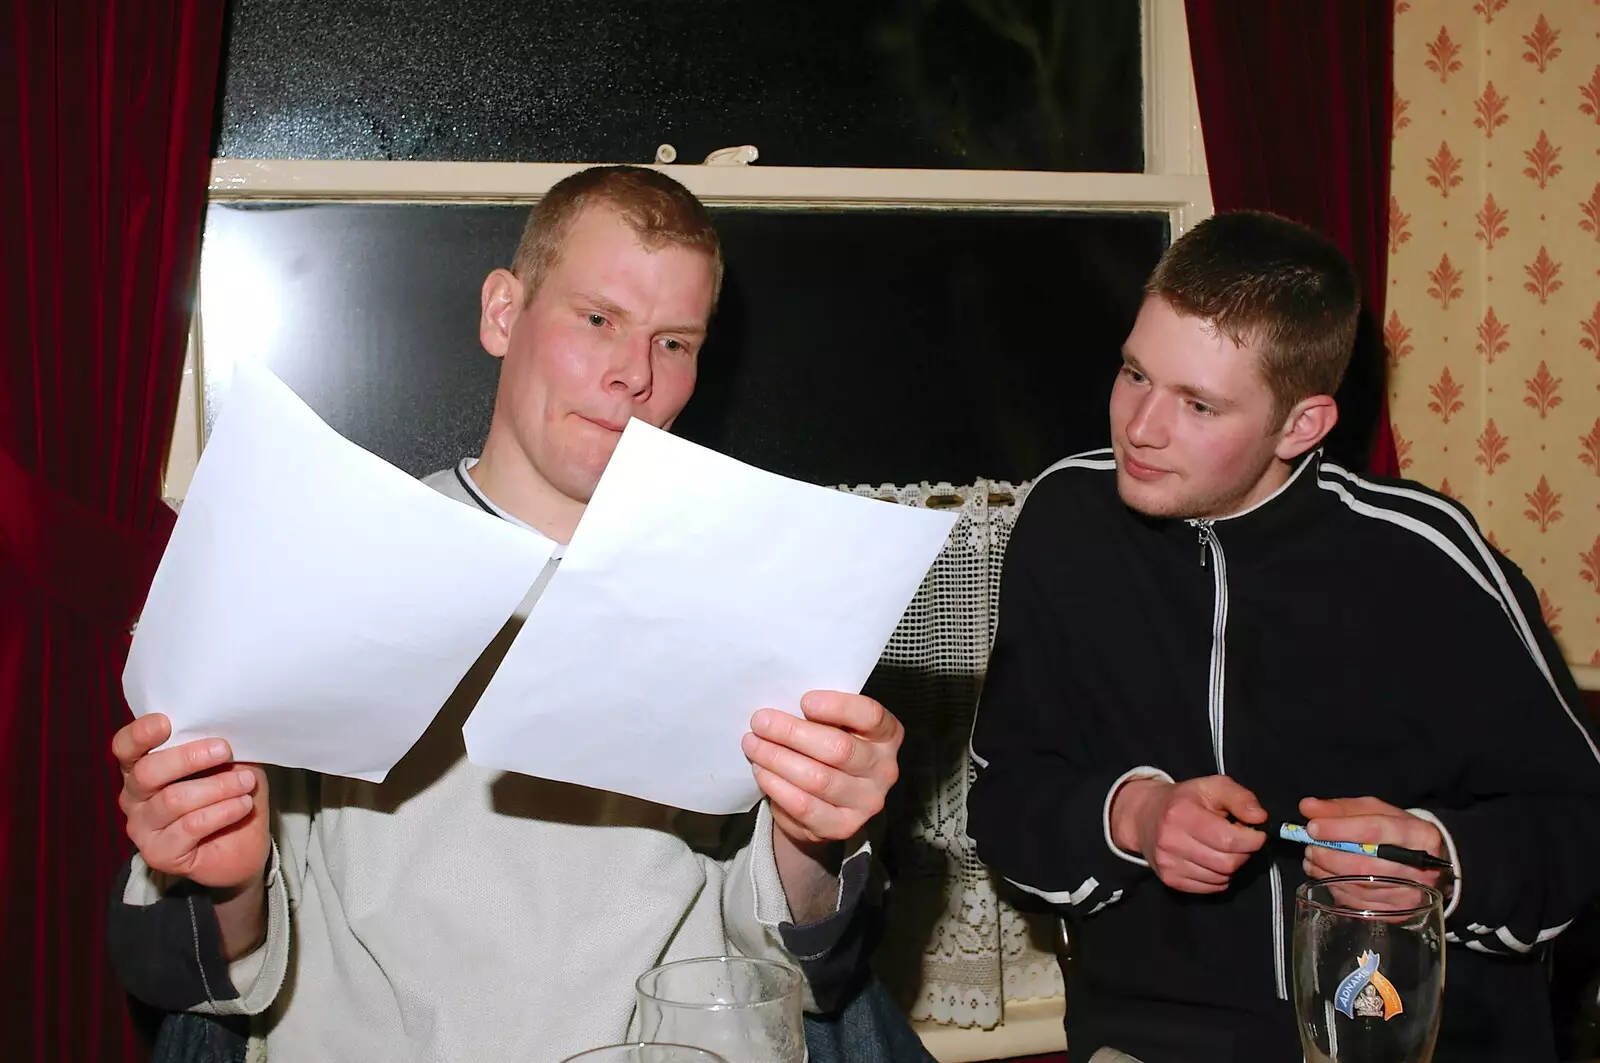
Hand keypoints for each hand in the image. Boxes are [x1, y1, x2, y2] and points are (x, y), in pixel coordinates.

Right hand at [113, 713, 269, 890]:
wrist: (243, 846)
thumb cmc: (229, 794)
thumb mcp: (227, 762)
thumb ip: (214, 746)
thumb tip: (223, 726)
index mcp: (142, 767)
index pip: (125, 747)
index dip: (140, 734)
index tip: (166, 723)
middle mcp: (134, 797)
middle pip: (147, 772)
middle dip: (189, 757)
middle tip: (224, 750)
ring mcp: (141, 828)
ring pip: (173, 800)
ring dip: (218, 786)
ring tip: (246, 782)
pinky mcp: (158, 853)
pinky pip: (190, 826)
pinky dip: (222, 812)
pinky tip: (243, 805)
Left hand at [741, 691, 901, 847]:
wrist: (825, 800)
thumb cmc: (826, 748)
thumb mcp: (833, 725)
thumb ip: (819, 714)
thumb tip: (781, 706)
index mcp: (887, 734)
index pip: (870, 715)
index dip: (838, 706)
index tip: (805, 701)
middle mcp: (884, 769)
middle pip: (838, 748)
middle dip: (792, 733)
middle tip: (760, 721)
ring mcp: (867, 801)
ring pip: (818, 778)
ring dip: (778, 759)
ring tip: (753, 745)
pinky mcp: (843, 826)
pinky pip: (804, 806)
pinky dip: (777, 786)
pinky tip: (761, 771)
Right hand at [1111, 775, 1267, 893]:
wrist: (1145, 815)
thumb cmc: (1184, 799)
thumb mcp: (1212, 786)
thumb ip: (1240, 798)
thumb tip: (1260, 818)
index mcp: (1181, 814)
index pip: (1229, 840)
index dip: (1252, 839)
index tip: (1256, 833)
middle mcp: (1170, 841)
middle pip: (1228, 863)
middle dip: (1243, 853)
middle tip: (1238, 839)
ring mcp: (1168, 863)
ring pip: (1221, 878)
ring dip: (1231, 865)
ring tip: (1222, 847)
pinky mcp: (1170, 879)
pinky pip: (1211, 888)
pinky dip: (1219, 877)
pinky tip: (1211, 859)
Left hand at [1299, 796, 1446, 892]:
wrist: (1427, 864)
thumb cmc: (1397, 834)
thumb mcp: (1375, 812)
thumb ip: (1340, 808)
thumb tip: (1307, 808)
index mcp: (1419, 834)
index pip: (1374, 830)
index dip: (1339, 829)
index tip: (1312, 828)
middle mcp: (1421, 868)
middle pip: (1365, 864)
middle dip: (1329, 856)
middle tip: (1310, 848)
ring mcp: (1412, 894)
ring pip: (1360, 886)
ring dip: (1327, 874)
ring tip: (1313, 861)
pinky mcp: (1400, 912)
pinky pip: (1360, 904)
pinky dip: (1337, 889)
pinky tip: (1327, 877)